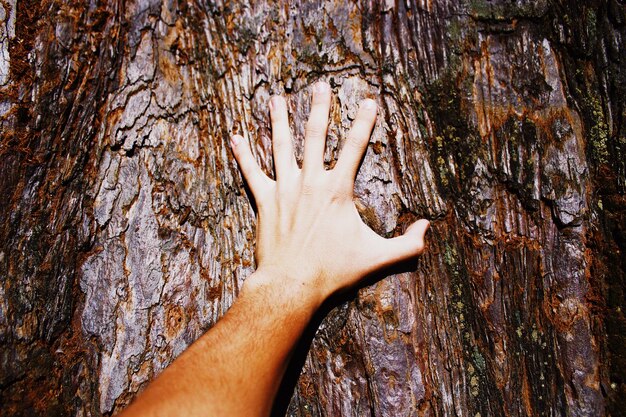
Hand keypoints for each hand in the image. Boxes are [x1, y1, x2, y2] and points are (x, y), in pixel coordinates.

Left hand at [231, 81, 428, 303]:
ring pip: (281, 145)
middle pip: (316, 135)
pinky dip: (242, 154)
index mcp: (338, 189)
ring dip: (280, 120)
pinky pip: (251, 172)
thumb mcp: (378, 258)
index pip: (355, 147)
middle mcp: (311, 181)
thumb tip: (428, 228)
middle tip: (319, 85)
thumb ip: (408, 245)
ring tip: (276, 97)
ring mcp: (285, 189)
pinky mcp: (265, 201)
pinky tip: (234, 136)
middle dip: (320, 108)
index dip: (364, 122)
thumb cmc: (334, 271)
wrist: (292, 285)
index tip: (369, 101)